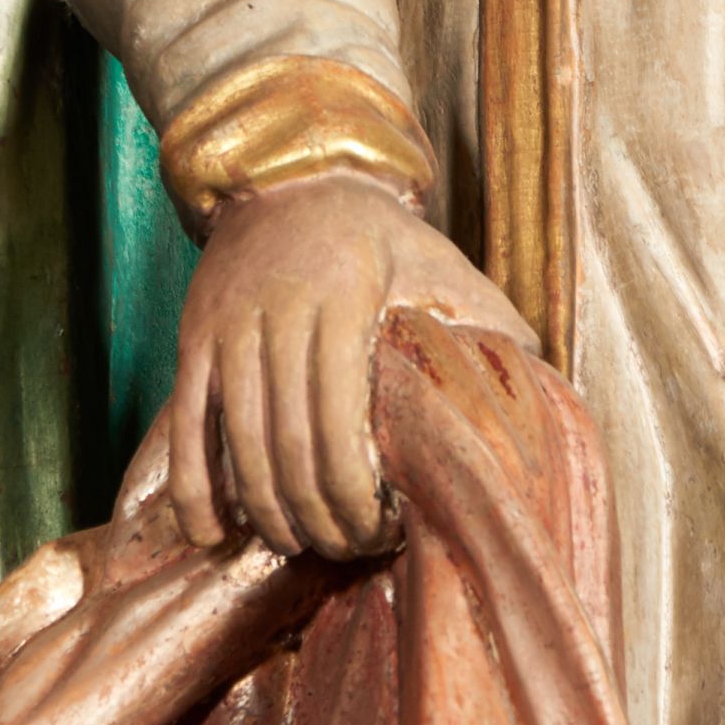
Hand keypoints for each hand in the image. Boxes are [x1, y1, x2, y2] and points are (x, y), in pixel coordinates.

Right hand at [165, 172, 533, 563]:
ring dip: (266, 510)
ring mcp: (227, 327)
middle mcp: (278, 311)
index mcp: (346, 296)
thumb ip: (484, 314)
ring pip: (238, 442)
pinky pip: (185, 426)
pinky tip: (214, 535)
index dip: (356, 490)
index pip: (341, 418)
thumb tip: (539, 370)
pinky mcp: (193, 339)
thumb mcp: (439, 259)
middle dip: (317, 513)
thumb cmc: (378, 231)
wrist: (289, 176)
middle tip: (345, 548)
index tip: (380, 528)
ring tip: (299, 546)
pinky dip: (194, 489)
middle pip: (289, 442)